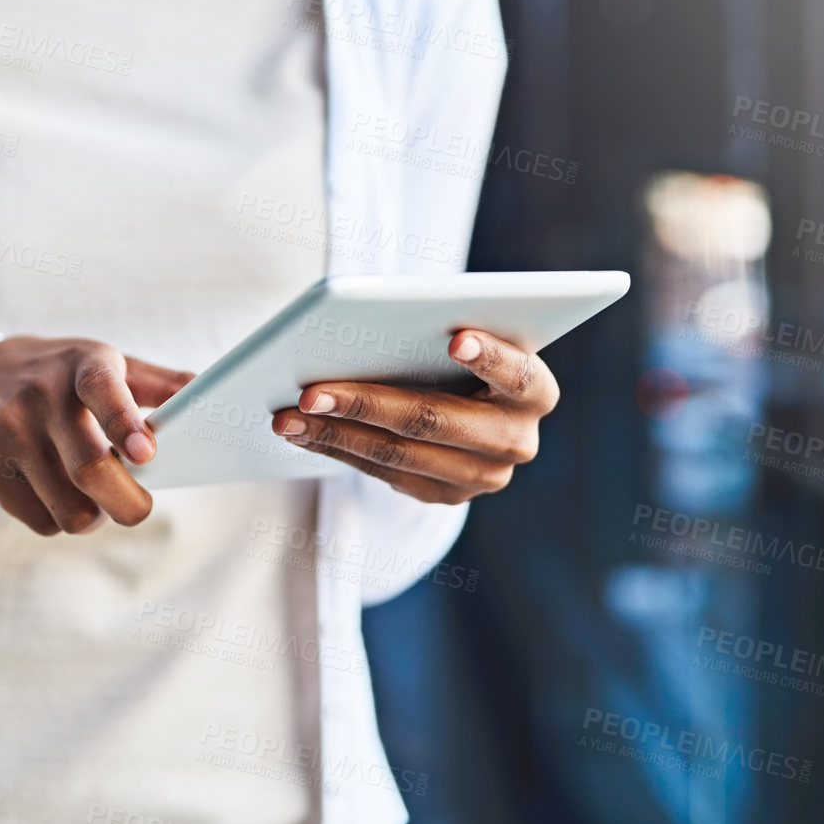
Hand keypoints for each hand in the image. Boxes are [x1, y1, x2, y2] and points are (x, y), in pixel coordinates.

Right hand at [0, 337, 193, 535]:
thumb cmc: (59, 373)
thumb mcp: (104, 362)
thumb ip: (158, 383)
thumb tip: (206, 397)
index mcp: (81, 365)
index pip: (101, 389)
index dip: (124, 422)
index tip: (146, 453)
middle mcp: (40, 397)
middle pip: (89, 469)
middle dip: (129, 502)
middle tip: (140, 505)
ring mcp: (8, 434)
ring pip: (69, 508)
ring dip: (95, 515)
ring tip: (97, 496)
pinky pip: (41, 521)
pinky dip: (62, 519)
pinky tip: (61, 494)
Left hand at [270, 330, 559, 503]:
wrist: (475, 403)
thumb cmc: (460, 352)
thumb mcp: (465, 335)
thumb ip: (440, 330)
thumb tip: (365, 326)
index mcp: (535, 390)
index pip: (518, 373)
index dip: (489, 357)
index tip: (455, 337)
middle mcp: (517, 440)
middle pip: (435, 419)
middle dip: (366, 403)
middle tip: (311, 392)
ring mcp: (484, 477)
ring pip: (399, 455)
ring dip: (335, 434)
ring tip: (288, 416)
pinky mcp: (447, 497)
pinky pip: (384, 474)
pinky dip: (338, 449)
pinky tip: (301, 431)